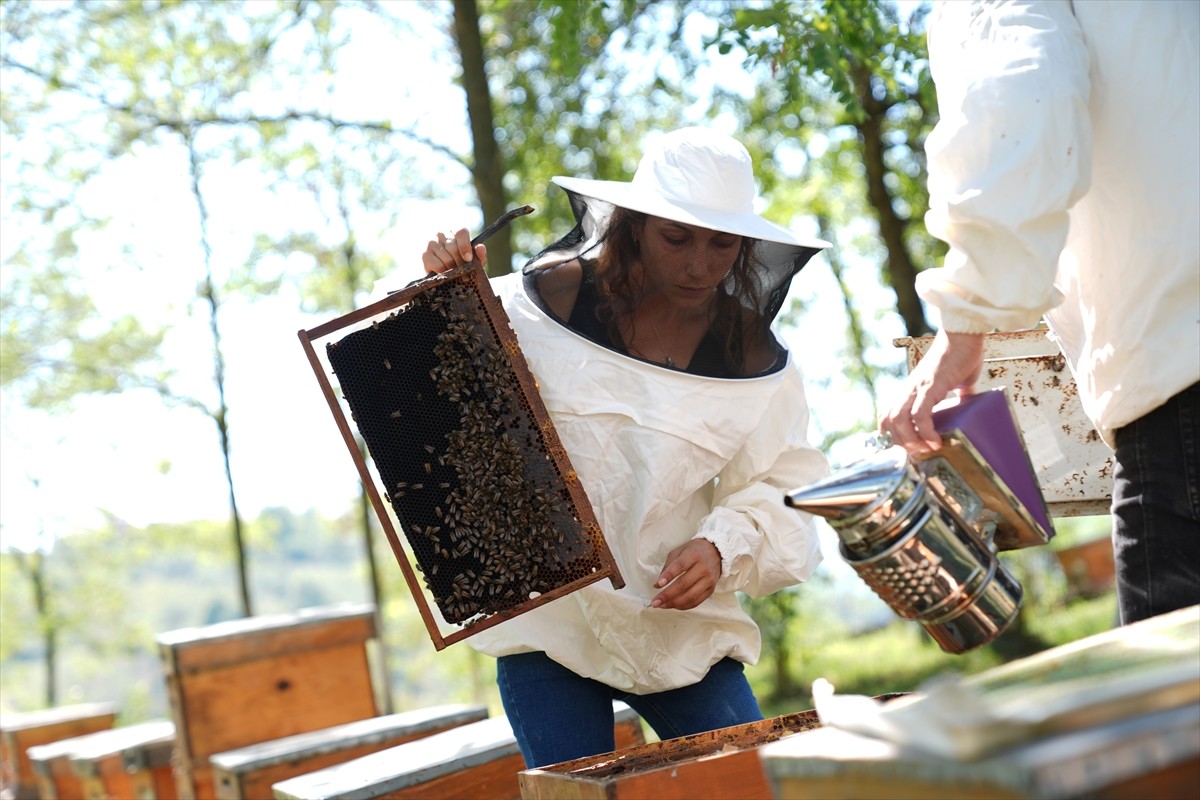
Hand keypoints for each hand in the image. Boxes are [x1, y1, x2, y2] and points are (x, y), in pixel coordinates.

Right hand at [422, 227, 486, 273]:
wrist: (446, 269)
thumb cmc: (462, 261)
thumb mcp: (473, 258)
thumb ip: (479, 254)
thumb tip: (480, 247)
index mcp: (455, 230)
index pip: (461, 232)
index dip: (465, 246)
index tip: (469, 259)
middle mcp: (441, 233)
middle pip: (453, 248)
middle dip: (461, 263)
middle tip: (466, 272)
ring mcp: (431, 243)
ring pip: (446, 259)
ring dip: (453, 269)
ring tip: (457, 273)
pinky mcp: (425, 255)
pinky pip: (438, 266)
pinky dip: (444, 272)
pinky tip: (446, 274)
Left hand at [650, 539, 720, 609]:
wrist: (716, 552)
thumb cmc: (693, 552)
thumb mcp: (678, 552)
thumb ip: (667, 567)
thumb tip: (657, 585)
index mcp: (693, 555)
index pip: (680, 566)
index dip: (668, 576)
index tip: (658, 584)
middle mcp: (703, 568)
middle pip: (684, 584)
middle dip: (667, 595)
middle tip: (655, 602)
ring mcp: (708, 580)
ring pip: (690, 596)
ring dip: (674, 603)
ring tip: (662, 606)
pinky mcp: (711, 590)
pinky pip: (696, 602)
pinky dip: (683, 606)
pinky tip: (673, 605)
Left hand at [879, 329, 985, 453]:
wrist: (964, 335)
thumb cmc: (961, 355)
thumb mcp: (956, 381)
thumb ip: (957, 393)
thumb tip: (967, 402)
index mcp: (911, 389)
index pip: (886, 415)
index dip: (890, 434)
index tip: (906, 448)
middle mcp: (909, 389)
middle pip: (888, 421)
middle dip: (900, 443)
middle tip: (919, 454)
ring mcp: (917, 387)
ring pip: (899, 419)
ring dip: (910, 440)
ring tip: (927, 449)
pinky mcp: (931, 386)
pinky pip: (920, 413)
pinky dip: (925, 431)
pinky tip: (936, 440)